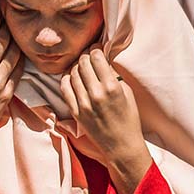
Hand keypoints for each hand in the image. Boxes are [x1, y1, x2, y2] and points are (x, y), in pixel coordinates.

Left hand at [60, 50, 151, 193]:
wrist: (121, 144)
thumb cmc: (128, 118)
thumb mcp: (127, 92)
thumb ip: (112, 75)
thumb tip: (101, 59)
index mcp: (112, 87)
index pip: (96, 58)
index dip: (95, 49)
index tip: (97, 48)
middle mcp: (96, 94)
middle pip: (82, 63)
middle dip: (85, 55)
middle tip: (88, 54)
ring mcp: (83, 103)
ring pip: (72, 74)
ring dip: (76, 66)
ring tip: (81, 65)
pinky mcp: (74, 111)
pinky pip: (64, 88)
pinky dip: (66, 78)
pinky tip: (71, 76)